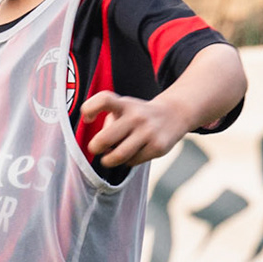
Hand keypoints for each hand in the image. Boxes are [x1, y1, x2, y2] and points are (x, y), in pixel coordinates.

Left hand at [81, 93, 197, 168]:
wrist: (174, 114)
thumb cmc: (139, 115)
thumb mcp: (125, 107)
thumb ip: (110, 122)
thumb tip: (100, 147)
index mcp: (125, 104)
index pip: (104, 100)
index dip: (89, 109)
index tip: (88, 118)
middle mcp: (136, 116)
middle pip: (105, 139)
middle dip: (95, 148)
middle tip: (95, 149)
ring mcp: (148, 132)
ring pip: (118, 156)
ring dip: (108, 160)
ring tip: (109, 158)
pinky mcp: (157, 147)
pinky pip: (133, 161)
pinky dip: (128, 161)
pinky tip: (133, 153)